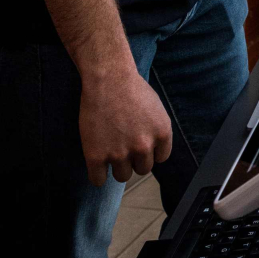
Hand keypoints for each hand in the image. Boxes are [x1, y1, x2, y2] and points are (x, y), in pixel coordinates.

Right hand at [79, 65, 171, 185]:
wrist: (108, 78)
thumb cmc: (131, 89)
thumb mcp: (157, 110)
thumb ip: (157, 132)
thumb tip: (153, 153)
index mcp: (162, 134)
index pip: (160, 159)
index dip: (149, 151)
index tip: (139, 142)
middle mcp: (144, 146)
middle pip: (142, 169)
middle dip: (134, 159)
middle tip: (122, 144)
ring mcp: (119, 152)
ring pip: (123, 176)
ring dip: (117, 167)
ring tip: (110, 150)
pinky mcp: (96, 155)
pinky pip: (98, 180)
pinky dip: (98, 176)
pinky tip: (96, 164)